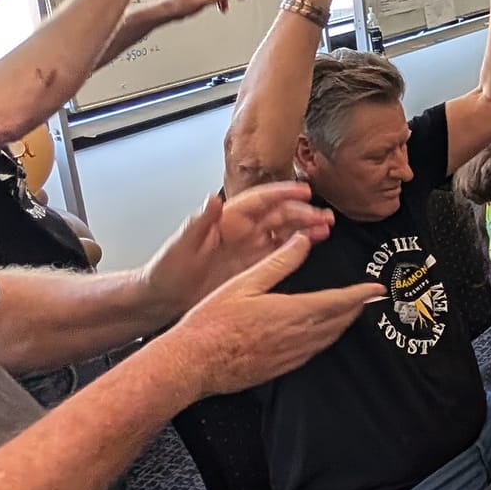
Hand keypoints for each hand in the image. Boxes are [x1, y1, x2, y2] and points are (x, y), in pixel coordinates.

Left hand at [142, 183, 335, 317]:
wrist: (163, 299)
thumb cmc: (167, 270)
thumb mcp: (180, 245)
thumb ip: (198, 222)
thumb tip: (212, 199)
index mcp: (226, 220)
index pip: (259, 200)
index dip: (283, 193)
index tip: (304, 191)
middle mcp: (241, 229)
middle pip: (278, 214)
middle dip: (303, 212)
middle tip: (324, 216)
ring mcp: (249, 245)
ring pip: (285, 230)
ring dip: (306, 226)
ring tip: (326, 227)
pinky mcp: (254, 263)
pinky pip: (282, 249)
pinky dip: (300, 244)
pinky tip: (314, 243)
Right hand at [153, 233, 382, 398]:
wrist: (192, 363)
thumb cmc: (212, 323)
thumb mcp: (245, 283)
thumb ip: (279, 262)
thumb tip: (302, 240)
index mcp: (292, 312)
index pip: (338, 301)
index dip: (361, 294)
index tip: (377, 289)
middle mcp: (297, 336)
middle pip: (339, 321)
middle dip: (356, 308)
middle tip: (368, 298)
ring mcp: (290, 355)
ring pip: (329, 338)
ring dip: (343, 324)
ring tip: (351, 312)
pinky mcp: (281, 368)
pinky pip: (313, 352)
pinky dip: (326, 339)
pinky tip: (322, 335)